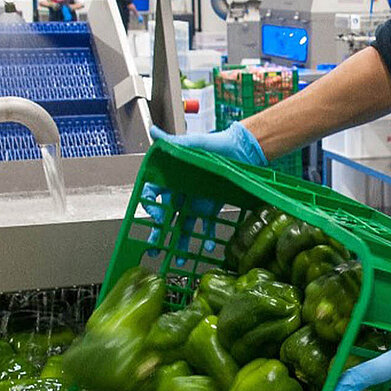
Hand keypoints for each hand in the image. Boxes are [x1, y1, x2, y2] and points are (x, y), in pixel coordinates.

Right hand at [142, 123, 267, 257]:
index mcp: (171, 178)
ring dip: (181, 243)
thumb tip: (154, 131)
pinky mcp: (211, 207)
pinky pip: (207, 224)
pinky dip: (208, 236)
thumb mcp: (192, 144)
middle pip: (165, 217)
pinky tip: (208, 246)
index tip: (156, 218)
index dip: (151, 208)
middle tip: (154, 250)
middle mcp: (181, 192)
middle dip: (159, 235)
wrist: (239, 149)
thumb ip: (172, 142)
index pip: (153, 196)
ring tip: (179, 259)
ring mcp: (195, 201)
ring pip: (184, 226)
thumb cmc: (213, 144)